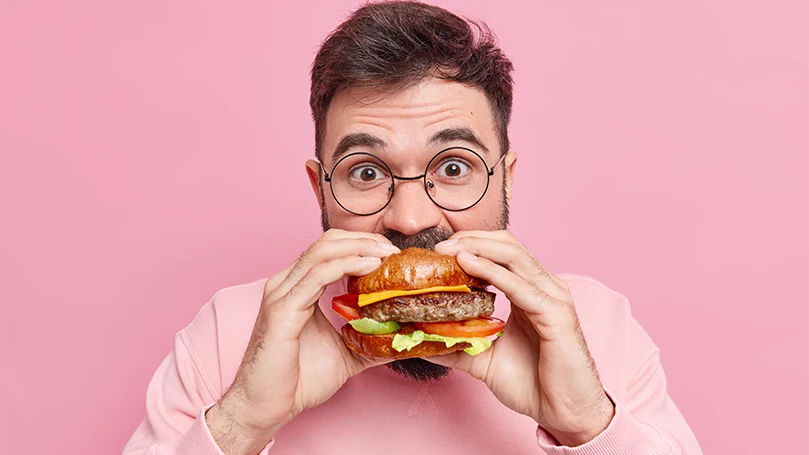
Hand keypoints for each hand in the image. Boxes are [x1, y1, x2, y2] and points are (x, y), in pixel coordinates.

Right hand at [206, 229, 398, 454]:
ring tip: (386, 254)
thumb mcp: (346, 354)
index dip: (362, 245)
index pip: (331, 249)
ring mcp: (282, 293)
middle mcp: (287, 283)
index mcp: (297, 288)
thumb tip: (404, 338)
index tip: (392, 254)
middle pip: (328, 242)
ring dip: (359, 248)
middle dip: (364, 240)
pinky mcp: (282, 308)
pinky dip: (346, 265)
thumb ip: (371, 340)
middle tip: (394, 251)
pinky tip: (369, 266)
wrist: (266, 408)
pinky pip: (317, 275)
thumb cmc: (298, 381)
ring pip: (323, 251)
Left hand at [433, 231, 613, 446]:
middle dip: (471, 240)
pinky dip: (493, 272)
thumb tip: (422, 341)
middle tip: (439, 247)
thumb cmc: (535, 385)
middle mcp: (545, 288)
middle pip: (507, 246)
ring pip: (514, 257)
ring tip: (449, 251)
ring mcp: (553, 298)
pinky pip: (521, 286)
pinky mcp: (556, 314)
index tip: (439, 252)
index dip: (471, 245)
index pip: (502, 253)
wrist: (565, 414)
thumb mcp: (486, 360)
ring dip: (478, 249)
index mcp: (531, 292)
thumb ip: (458, 346)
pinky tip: (469, 266)